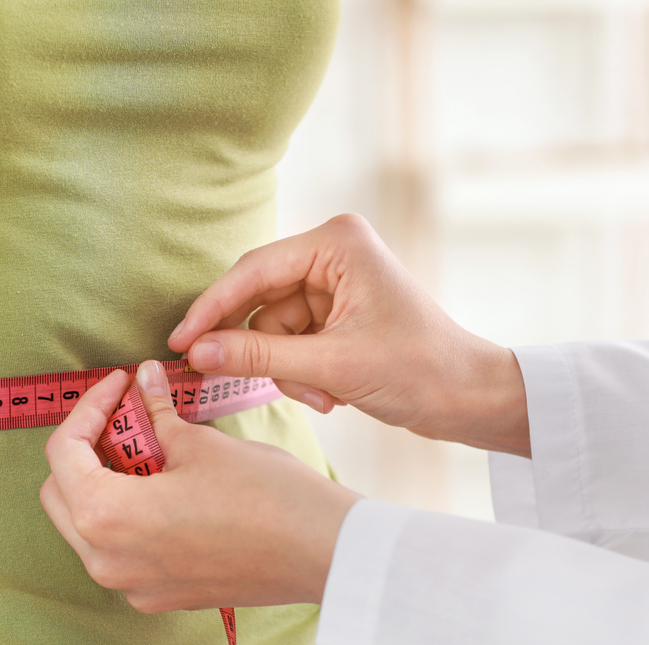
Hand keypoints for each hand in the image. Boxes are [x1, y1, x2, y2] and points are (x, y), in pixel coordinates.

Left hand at [40, 361, 360, 612]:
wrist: (321, 552)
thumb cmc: (266, 497)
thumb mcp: (201, 444)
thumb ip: (157, 413)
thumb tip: (144, 382)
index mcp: (105, 517)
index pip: (63, 452)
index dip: (89, 406)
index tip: (120, 384)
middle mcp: (106, 561)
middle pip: (62, 493)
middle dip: (86, 448)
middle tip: (126, 414)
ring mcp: (132, 586)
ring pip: (88, 526)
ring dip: (106, 482)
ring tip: (148, 448)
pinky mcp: (160, 596)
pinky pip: (122, 551)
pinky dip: (129, 515)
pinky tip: (167, 487)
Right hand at [168, 214, 530, 455]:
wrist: (470, 398)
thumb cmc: (420, 370)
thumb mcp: (332, 366)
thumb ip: (259, 357)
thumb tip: (197, 353)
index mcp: (337, 243)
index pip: (253, 272)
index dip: (211, 310)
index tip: (179, 343)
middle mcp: (333, 253)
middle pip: (259, 301)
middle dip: (262, 350)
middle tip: (235, 382)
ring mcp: (334, 284)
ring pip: (272, 330)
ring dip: (288, 371)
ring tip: (323, 396)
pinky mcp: (337, 315)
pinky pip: (292, 343)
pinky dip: (302, 374)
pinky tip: (330, 394)